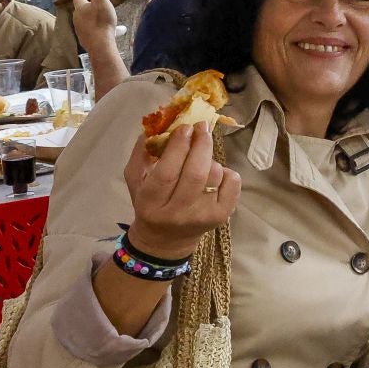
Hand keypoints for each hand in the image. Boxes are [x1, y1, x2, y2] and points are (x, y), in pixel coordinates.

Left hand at [72, 0, 119, 49]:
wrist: (100, 44)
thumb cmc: (102, 21)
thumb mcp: (101, 0)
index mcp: (80, 7)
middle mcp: (77, 17)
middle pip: (81, 8)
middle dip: (89, 5)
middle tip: (100, 4)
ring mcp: (80, 29)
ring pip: (85, 19)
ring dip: (92, 16)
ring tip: (103, 17)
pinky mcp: (84, 38)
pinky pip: (89, 30)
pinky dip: (95, 27)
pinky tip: (104, 30)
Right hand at [123, 123, 240, 260]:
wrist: (167, 240)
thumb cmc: (150, 204)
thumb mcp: (136, 181)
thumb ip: (140, 154)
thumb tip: (153, 127)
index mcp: (151, 202)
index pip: (167, 172)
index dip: (178, 147)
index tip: (185, 128)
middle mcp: (178, 212)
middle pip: (195, 173)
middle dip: (201, 144)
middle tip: (202, 128)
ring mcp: (203, 215)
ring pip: (214, 175)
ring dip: (210, 157)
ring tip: (202, 155)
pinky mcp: (222, 216)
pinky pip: (232, 183)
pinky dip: (226, 171)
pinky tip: (215, 172)